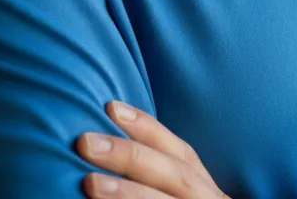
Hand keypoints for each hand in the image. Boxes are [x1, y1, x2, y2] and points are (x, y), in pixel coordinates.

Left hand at [76, 101, 231, 198]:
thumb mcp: (185, 196)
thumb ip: (162, 181)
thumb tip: (114, 150)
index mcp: (210, 193)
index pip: (184, 155)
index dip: (149, 128)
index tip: (111, 107)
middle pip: (177, 174)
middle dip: (132, 156)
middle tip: (86, 142)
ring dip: (128, 193)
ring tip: (89, 182)